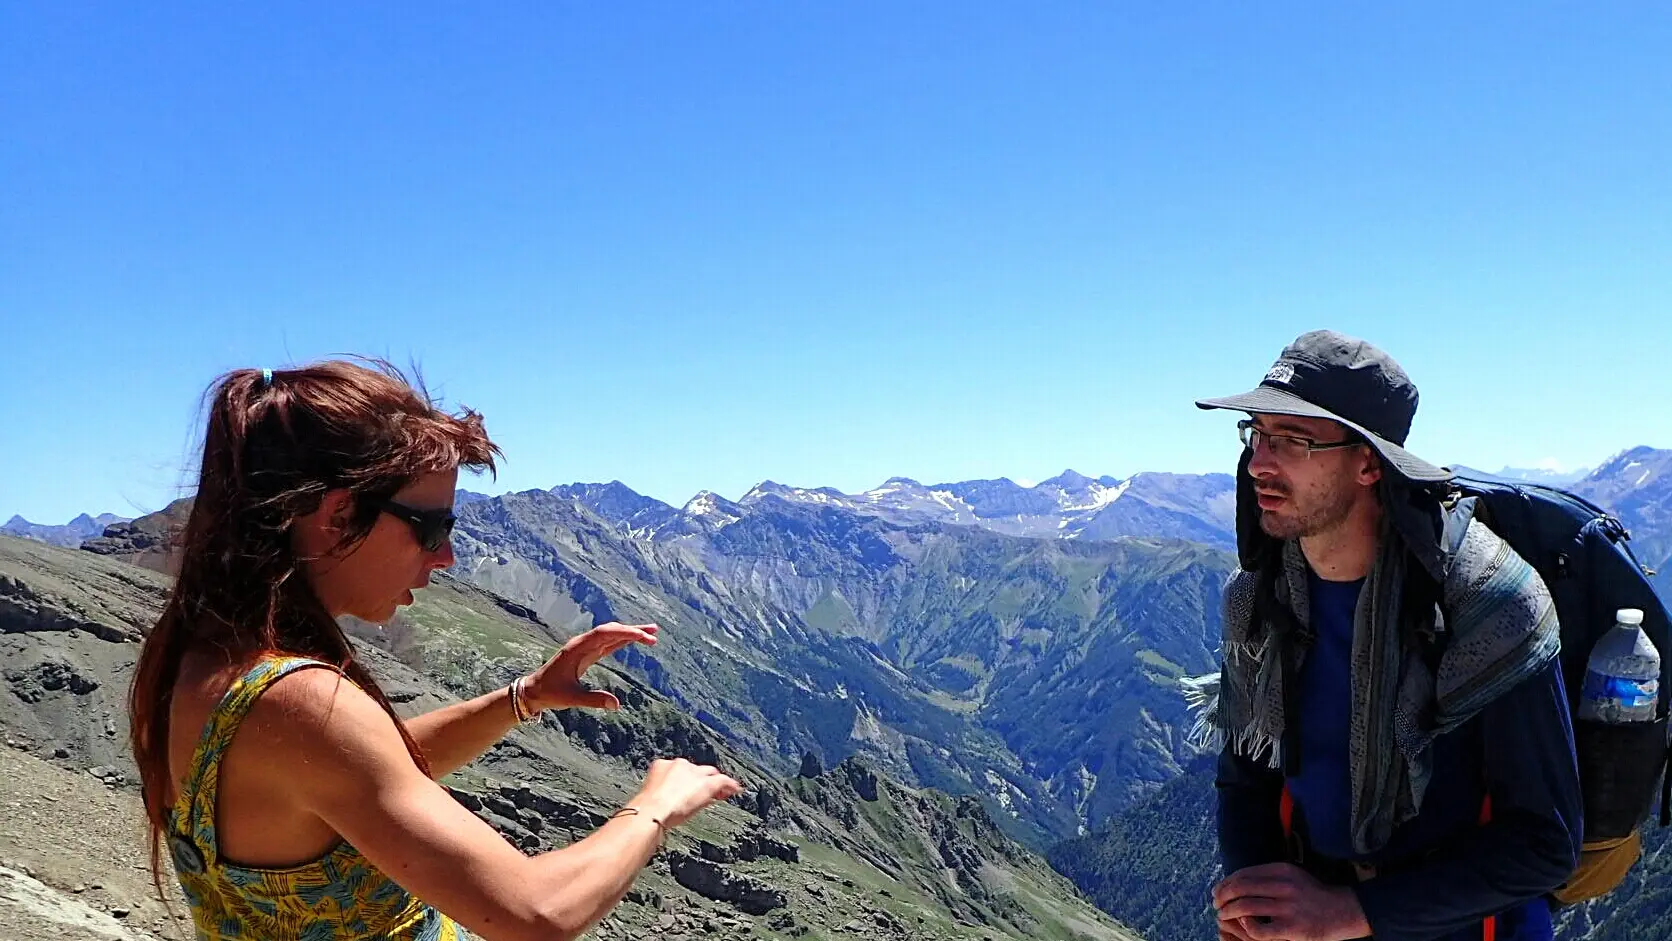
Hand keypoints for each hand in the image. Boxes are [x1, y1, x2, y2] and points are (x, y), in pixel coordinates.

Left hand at [521, 622, 657, 711]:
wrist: (533, 691)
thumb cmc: (550, 693)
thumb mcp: (571, 698)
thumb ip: (594, 700)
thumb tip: (617, 705)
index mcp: (577, 648)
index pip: (605, 633)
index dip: (625, 632)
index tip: (643, 637)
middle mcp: (582, 644)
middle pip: (611, 630)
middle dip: (633, 630)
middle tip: (655, 633)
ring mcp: (585, 648)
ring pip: (611, 635)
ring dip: (630, 633)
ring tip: (652, 634)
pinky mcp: (587, 654)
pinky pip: (608, 643)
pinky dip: (622, 640)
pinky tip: (634, 640)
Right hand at [632, 757, 743, 828]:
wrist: (651, 811)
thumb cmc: (646, 811)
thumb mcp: (652, 800)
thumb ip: (661, 797)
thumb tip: (664, 808)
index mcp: (662, 766)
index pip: (680, 771)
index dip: (687, 781)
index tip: (688, 791)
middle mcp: (680, 765)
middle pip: (697, 770)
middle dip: (702, 780)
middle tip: (708, 793)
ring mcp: (694, 773)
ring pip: (710, 773)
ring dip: (716, 783)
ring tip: (724, 792)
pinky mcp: (706, 783)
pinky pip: (722, 780)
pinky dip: (729, 785)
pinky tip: (735, 790)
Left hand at [1212, 863, 1370, 940]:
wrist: (1344, 911)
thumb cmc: (1313, 894)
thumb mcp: (1292, 876)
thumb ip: (1268, 876)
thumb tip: (1236, 880)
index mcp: (1282, 870)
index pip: (1243, 874)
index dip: (1225, 882)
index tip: (1217, 891)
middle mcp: (1284, 886)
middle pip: (1240, 888)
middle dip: (1222, 896)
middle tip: (1216, 904)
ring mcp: (1288, 907)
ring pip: (1245, 907)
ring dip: (1228, 912)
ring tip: (1223, 916)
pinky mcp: (1292, 928)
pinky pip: (1260, 929)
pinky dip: (1246, 926)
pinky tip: (1243, 925)